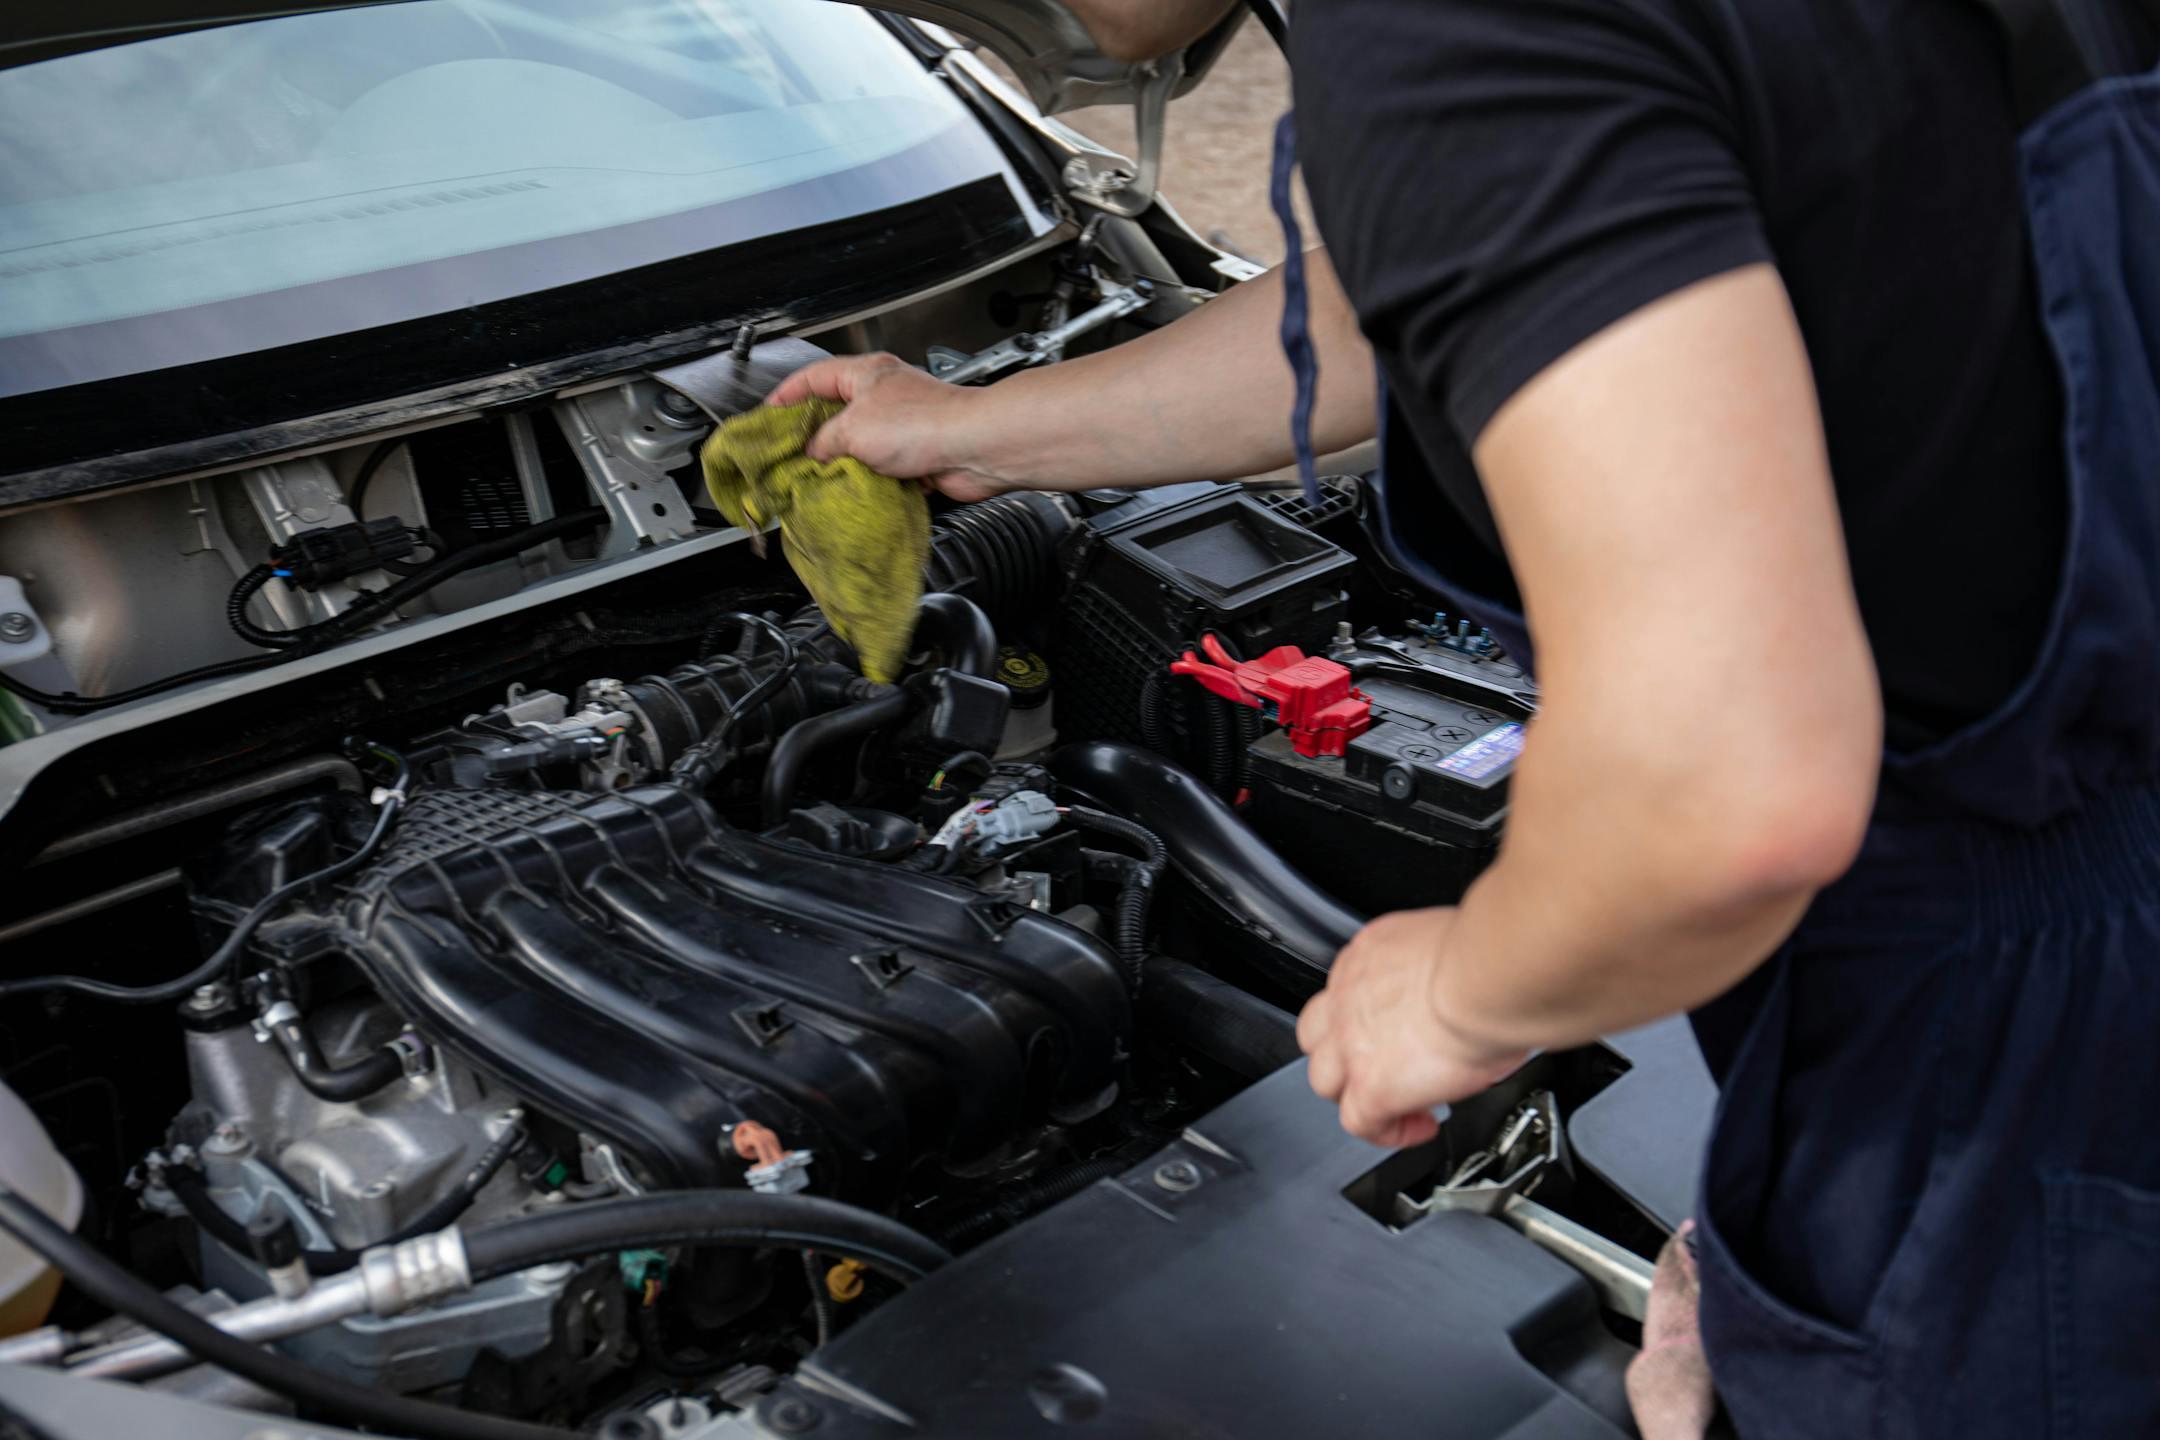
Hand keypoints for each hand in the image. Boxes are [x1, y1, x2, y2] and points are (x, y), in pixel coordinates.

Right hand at [765, 353, 1016, 501]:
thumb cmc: (923, 423)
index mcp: (865, 374)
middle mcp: (883, 397)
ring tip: (815, 481)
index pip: (813, 377)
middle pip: (834, 415)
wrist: (975, 448)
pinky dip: (866, 483)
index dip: (785, 396)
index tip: (767, 418)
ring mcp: (901, 428)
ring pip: (857, 447)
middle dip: (811, 438)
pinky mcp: (916, 457)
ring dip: (840, 465)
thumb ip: (822, 443)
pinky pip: (880, 471)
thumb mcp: (852, 430)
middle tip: (787, 458)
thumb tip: (809, 455)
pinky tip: (851, 493)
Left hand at [1297, 908, 1529, 1146]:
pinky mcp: (1370, 1086)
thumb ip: (1447, 970)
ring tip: (1394, 1104)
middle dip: (1344, 1054)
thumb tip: (1472, 991)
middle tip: (1383, 1067)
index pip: (1352, 987)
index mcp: (1373, 953)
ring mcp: (1352, 1043)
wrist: (1486, 980)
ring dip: (1355, 1094)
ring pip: (1325, 1079)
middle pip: (1319, 1033)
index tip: (1400, 1026)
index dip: (1369, 1013)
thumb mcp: (1455, 950)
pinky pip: (1360, 1122)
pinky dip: (1387, 1132)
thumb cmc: (1489, 960)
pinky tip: (1419, 1128)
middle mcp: (1351, 994)